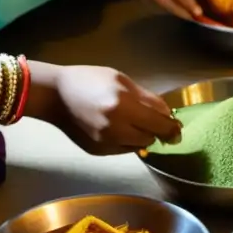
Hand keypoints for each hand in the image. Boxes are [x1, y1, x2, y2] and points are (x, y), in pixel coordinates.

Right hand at [29, 63, 181, 154]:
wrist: (55, 95)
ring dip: (142, 135)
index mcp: (123, 107)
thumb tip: (168, 114)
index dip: (172, 128)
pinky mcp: (98, 152)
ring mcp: (105, 143)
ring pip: (139, 146)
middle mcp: (116, 129)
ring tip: (131, 120)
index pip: (159, 125)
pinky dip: (127, 140)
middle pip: (151, 137)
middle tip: (151, 118)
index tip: (177, 127)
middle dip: (156, 129)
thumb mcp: (122, 80)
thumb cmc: (90, 80)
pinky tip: (117, 127)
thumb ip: (147, 98)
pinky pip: (124, 150)